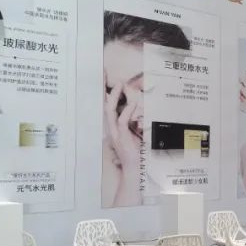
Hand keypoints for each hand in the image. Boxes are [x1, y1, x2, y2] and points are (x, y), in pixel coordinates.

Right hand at [104, 84, 142, 201]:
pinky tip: (132, 104)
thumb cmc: (136, 152)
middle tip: (108, 76)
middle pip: (105, 105)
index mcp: (114, 126)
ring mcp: (115, 133)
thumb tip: (140, 108)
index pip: (108, 105)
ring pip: (110, 111)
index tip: (106, 77)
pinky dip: (126, 111)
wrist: (135, 169)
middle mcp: (112, 128)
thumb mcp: (135, 133)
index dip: (106, 92)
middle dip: (105, 90)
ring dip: (114, 97)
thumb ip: (135, 121)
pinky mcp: (121, 137)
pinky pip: (121, 121)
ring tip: (120, 85)